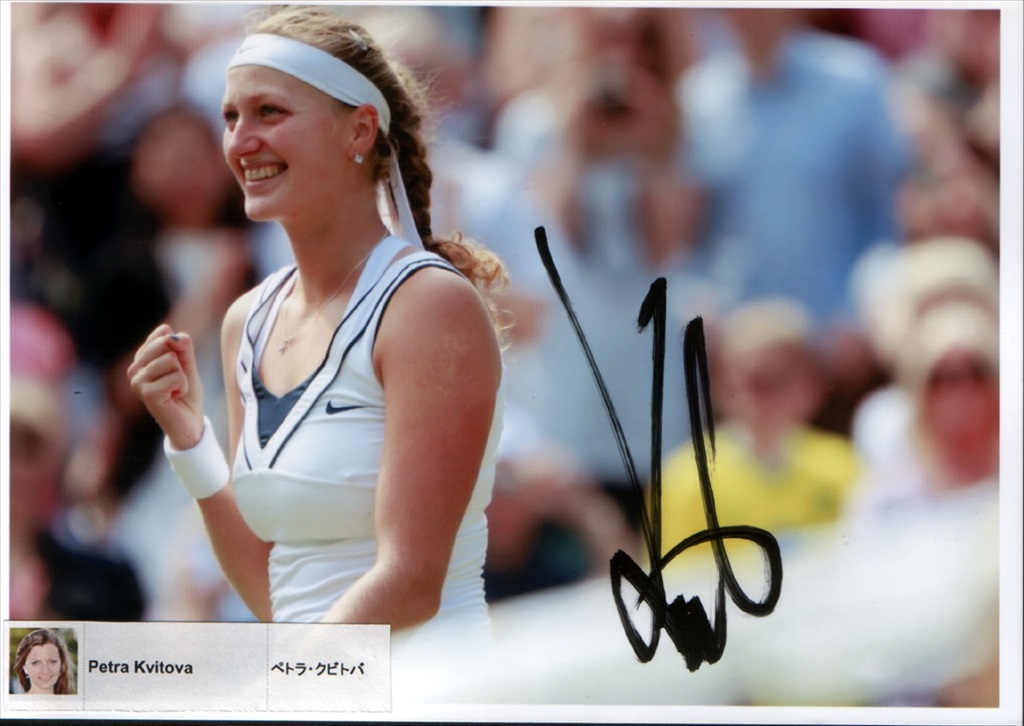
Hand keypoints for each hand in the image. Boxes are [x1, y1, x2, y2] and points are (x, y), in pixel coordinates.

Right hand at [127, 324, 204, 449]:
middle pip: (166, 344)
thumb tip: (173, 336)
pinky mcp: (147, 393)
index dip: (180, 350)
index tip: (177, 368)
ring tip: (175, 391)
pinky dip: (182, 387)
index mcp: (142, 358)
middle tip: (177, 381)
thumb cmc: (186, 393)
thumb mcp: (188, 365)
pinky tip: (174, 398)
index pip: (163, 334)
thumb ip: (183, 347)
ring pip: (171, 360)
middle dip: (181, 363)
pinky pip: (176, 376)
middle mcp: (135, 368)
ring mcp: (138, 381)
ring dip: (182, 377)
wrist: (190, 422)